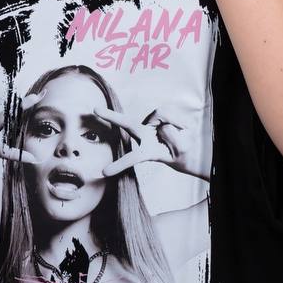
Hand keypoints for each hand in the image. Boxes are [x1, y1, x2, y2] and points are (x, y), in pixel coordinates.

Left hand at [90, 103, 208, 181]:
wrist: (187, 146)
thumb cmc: (181, 152)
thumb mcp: (182, 151)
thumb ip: (174, 140)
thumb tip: (164, 126)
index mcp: (147, 152)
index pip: (132, 157)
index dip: (120, 164)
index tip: (104, 172)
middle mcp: (144, 136)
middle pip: (127, 124)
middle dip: (111, 116)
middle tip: (95, 110)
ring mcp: (149, 124)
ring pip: (163, 116)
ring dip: (176, 124)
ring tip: (180, 133)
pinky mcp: (156, 114)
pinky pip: (168, 112)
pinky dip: (177, 120)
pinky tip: (180, 126)